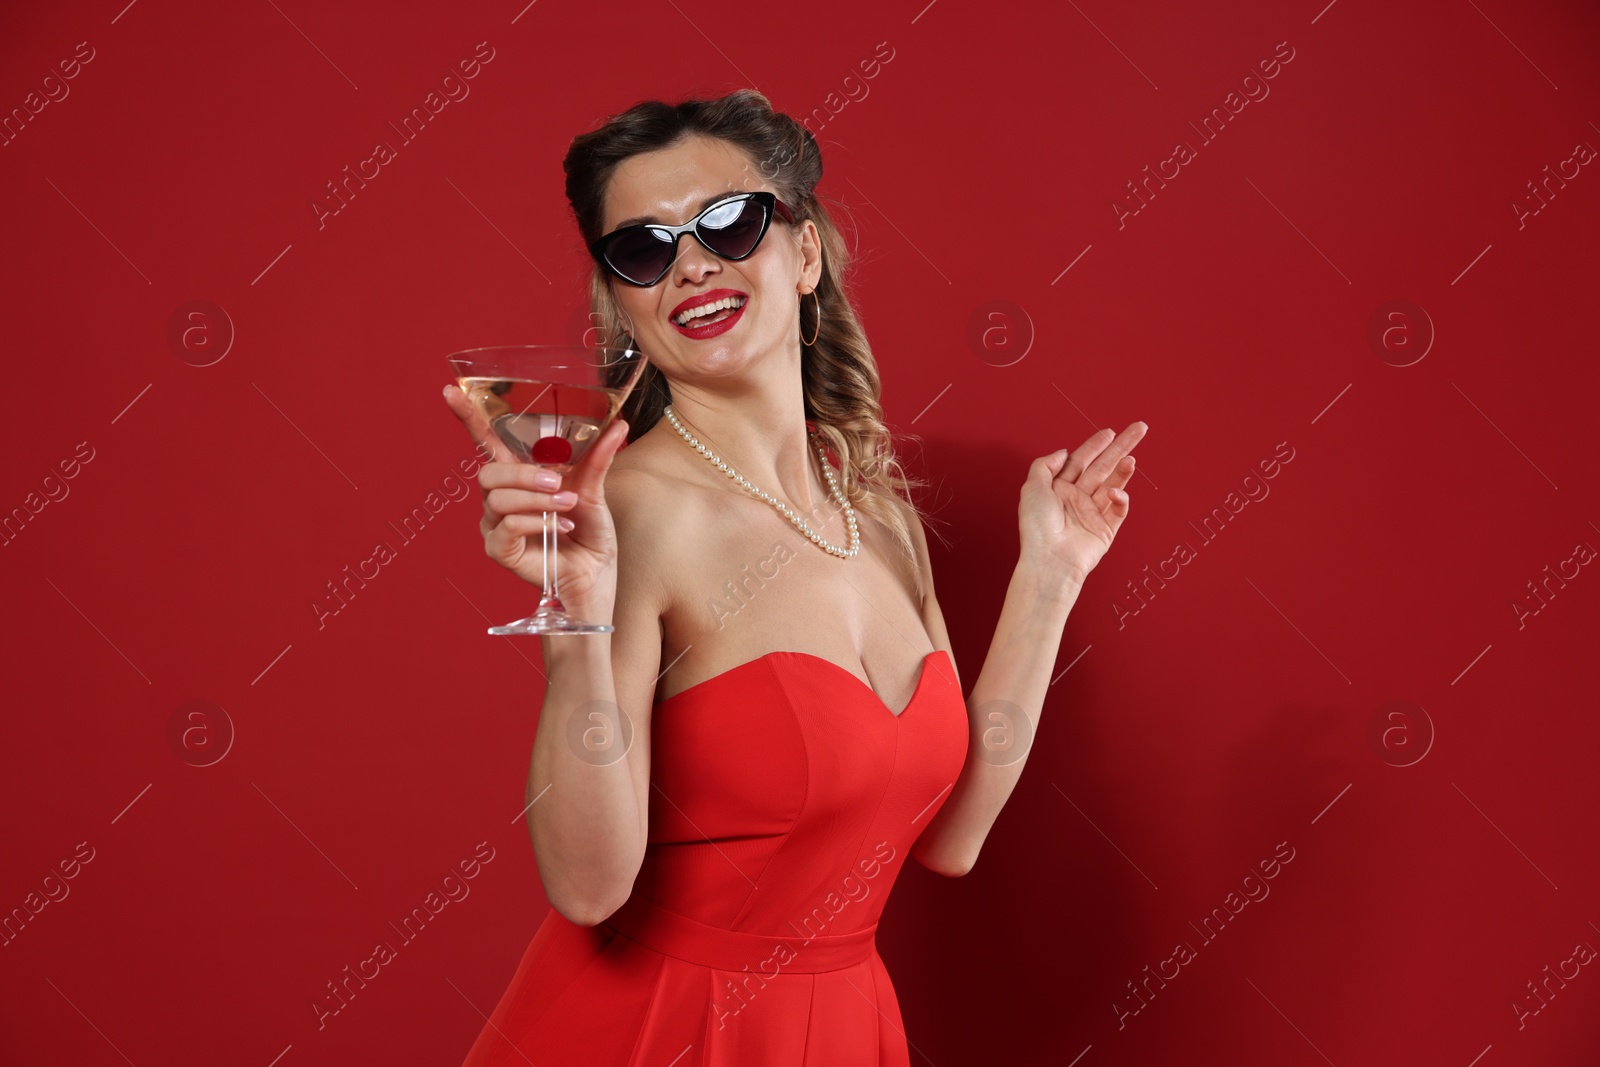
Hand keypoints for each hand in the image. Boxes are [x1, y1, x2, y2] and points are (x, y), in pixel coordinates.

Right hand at [443, 384, 630, 618]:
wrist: (596, 574)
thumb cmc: (590, 534)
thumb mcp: (595, 489)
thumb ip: (599, 458)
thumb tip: (619, 424)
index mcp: (518, 476)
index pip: (486, 443)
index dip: (468, 417)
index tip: (450, 390)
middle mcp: (500, 499)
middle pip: (488, 472)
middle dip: (524, 475)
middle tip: (558, 484)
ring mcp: (495, 525)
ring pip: (498, 499)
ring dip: (536, 500)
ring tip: (567, 508)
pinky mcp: (498, 551)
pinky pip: (504, 526)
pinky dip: (534, 523)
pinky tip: (559, 528)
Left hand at [1019, 421, 1147, 582]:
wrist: (1049, 560)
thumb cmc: (1037, 527)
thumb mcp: (1032, 487)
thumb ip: (1045, 465)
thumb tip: (1063, 451)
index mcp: (1059, 489)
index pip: (1081, 460)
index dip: (1095, 445)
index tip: (1109, 431)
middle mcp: (1077, 499)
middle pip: (1103, 466)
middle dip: (1120, 447)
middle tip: (1139, 429)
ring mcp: (1092, 514)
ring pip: (1113, 484)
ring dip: (1123, 470)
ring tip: (1131, 458)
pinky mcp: (1105, 530)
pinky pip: (1118, 510)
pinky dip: (1120, 499)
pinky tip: (1115, 492)